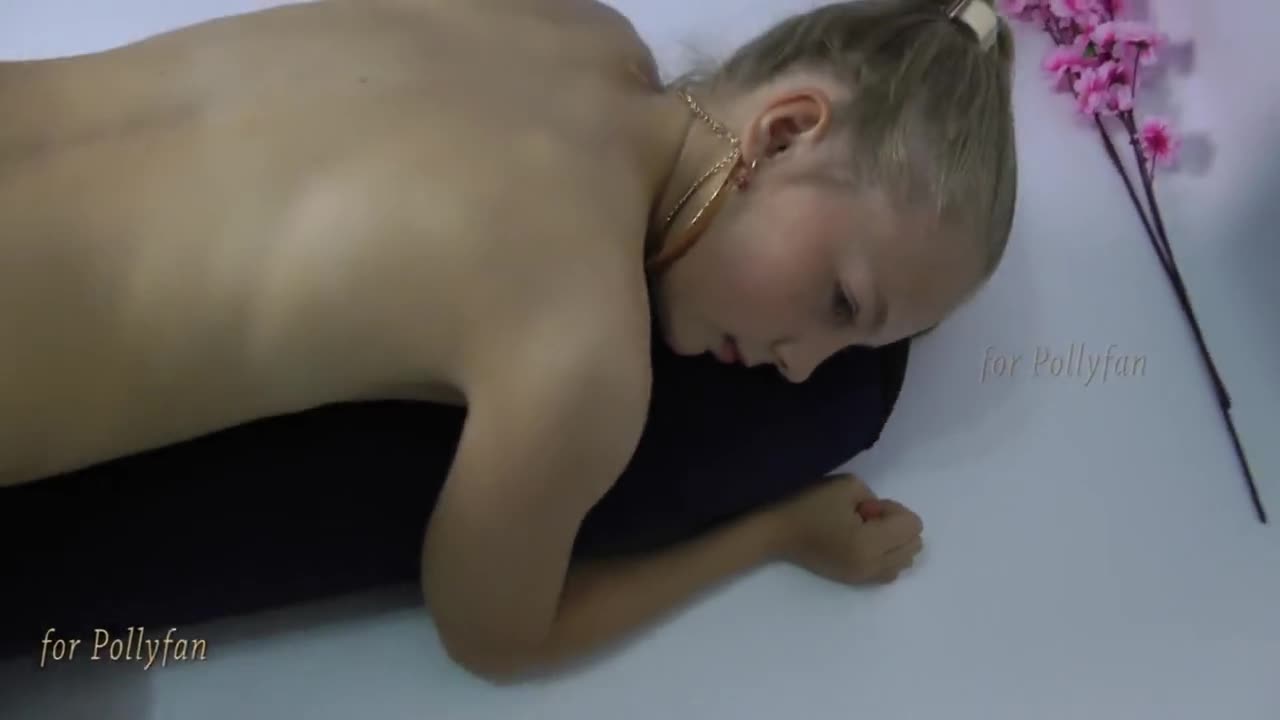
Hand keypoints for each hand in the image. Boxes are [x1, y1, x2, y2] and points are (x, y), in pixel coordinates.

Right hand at [770, 474, 923, 584]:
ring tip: (866, 533)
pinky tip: (865, 545)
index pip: (913, 526)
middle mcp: (872, 565)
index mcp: (870, 543)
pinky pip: (891, 573)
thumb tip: (883, 517)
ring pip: (906, 561)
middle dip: (897, 527)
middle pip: (914, 545)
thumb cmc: (809, 505)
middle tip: (867, 518)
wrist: (778, 533)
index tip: (867, 507)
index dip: (894, 510)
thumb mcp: (848, 486)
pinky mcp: (856, 581)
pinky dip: (887, 557)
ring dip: (894, 543)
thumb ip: (876, 498)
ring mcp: (864, 577)